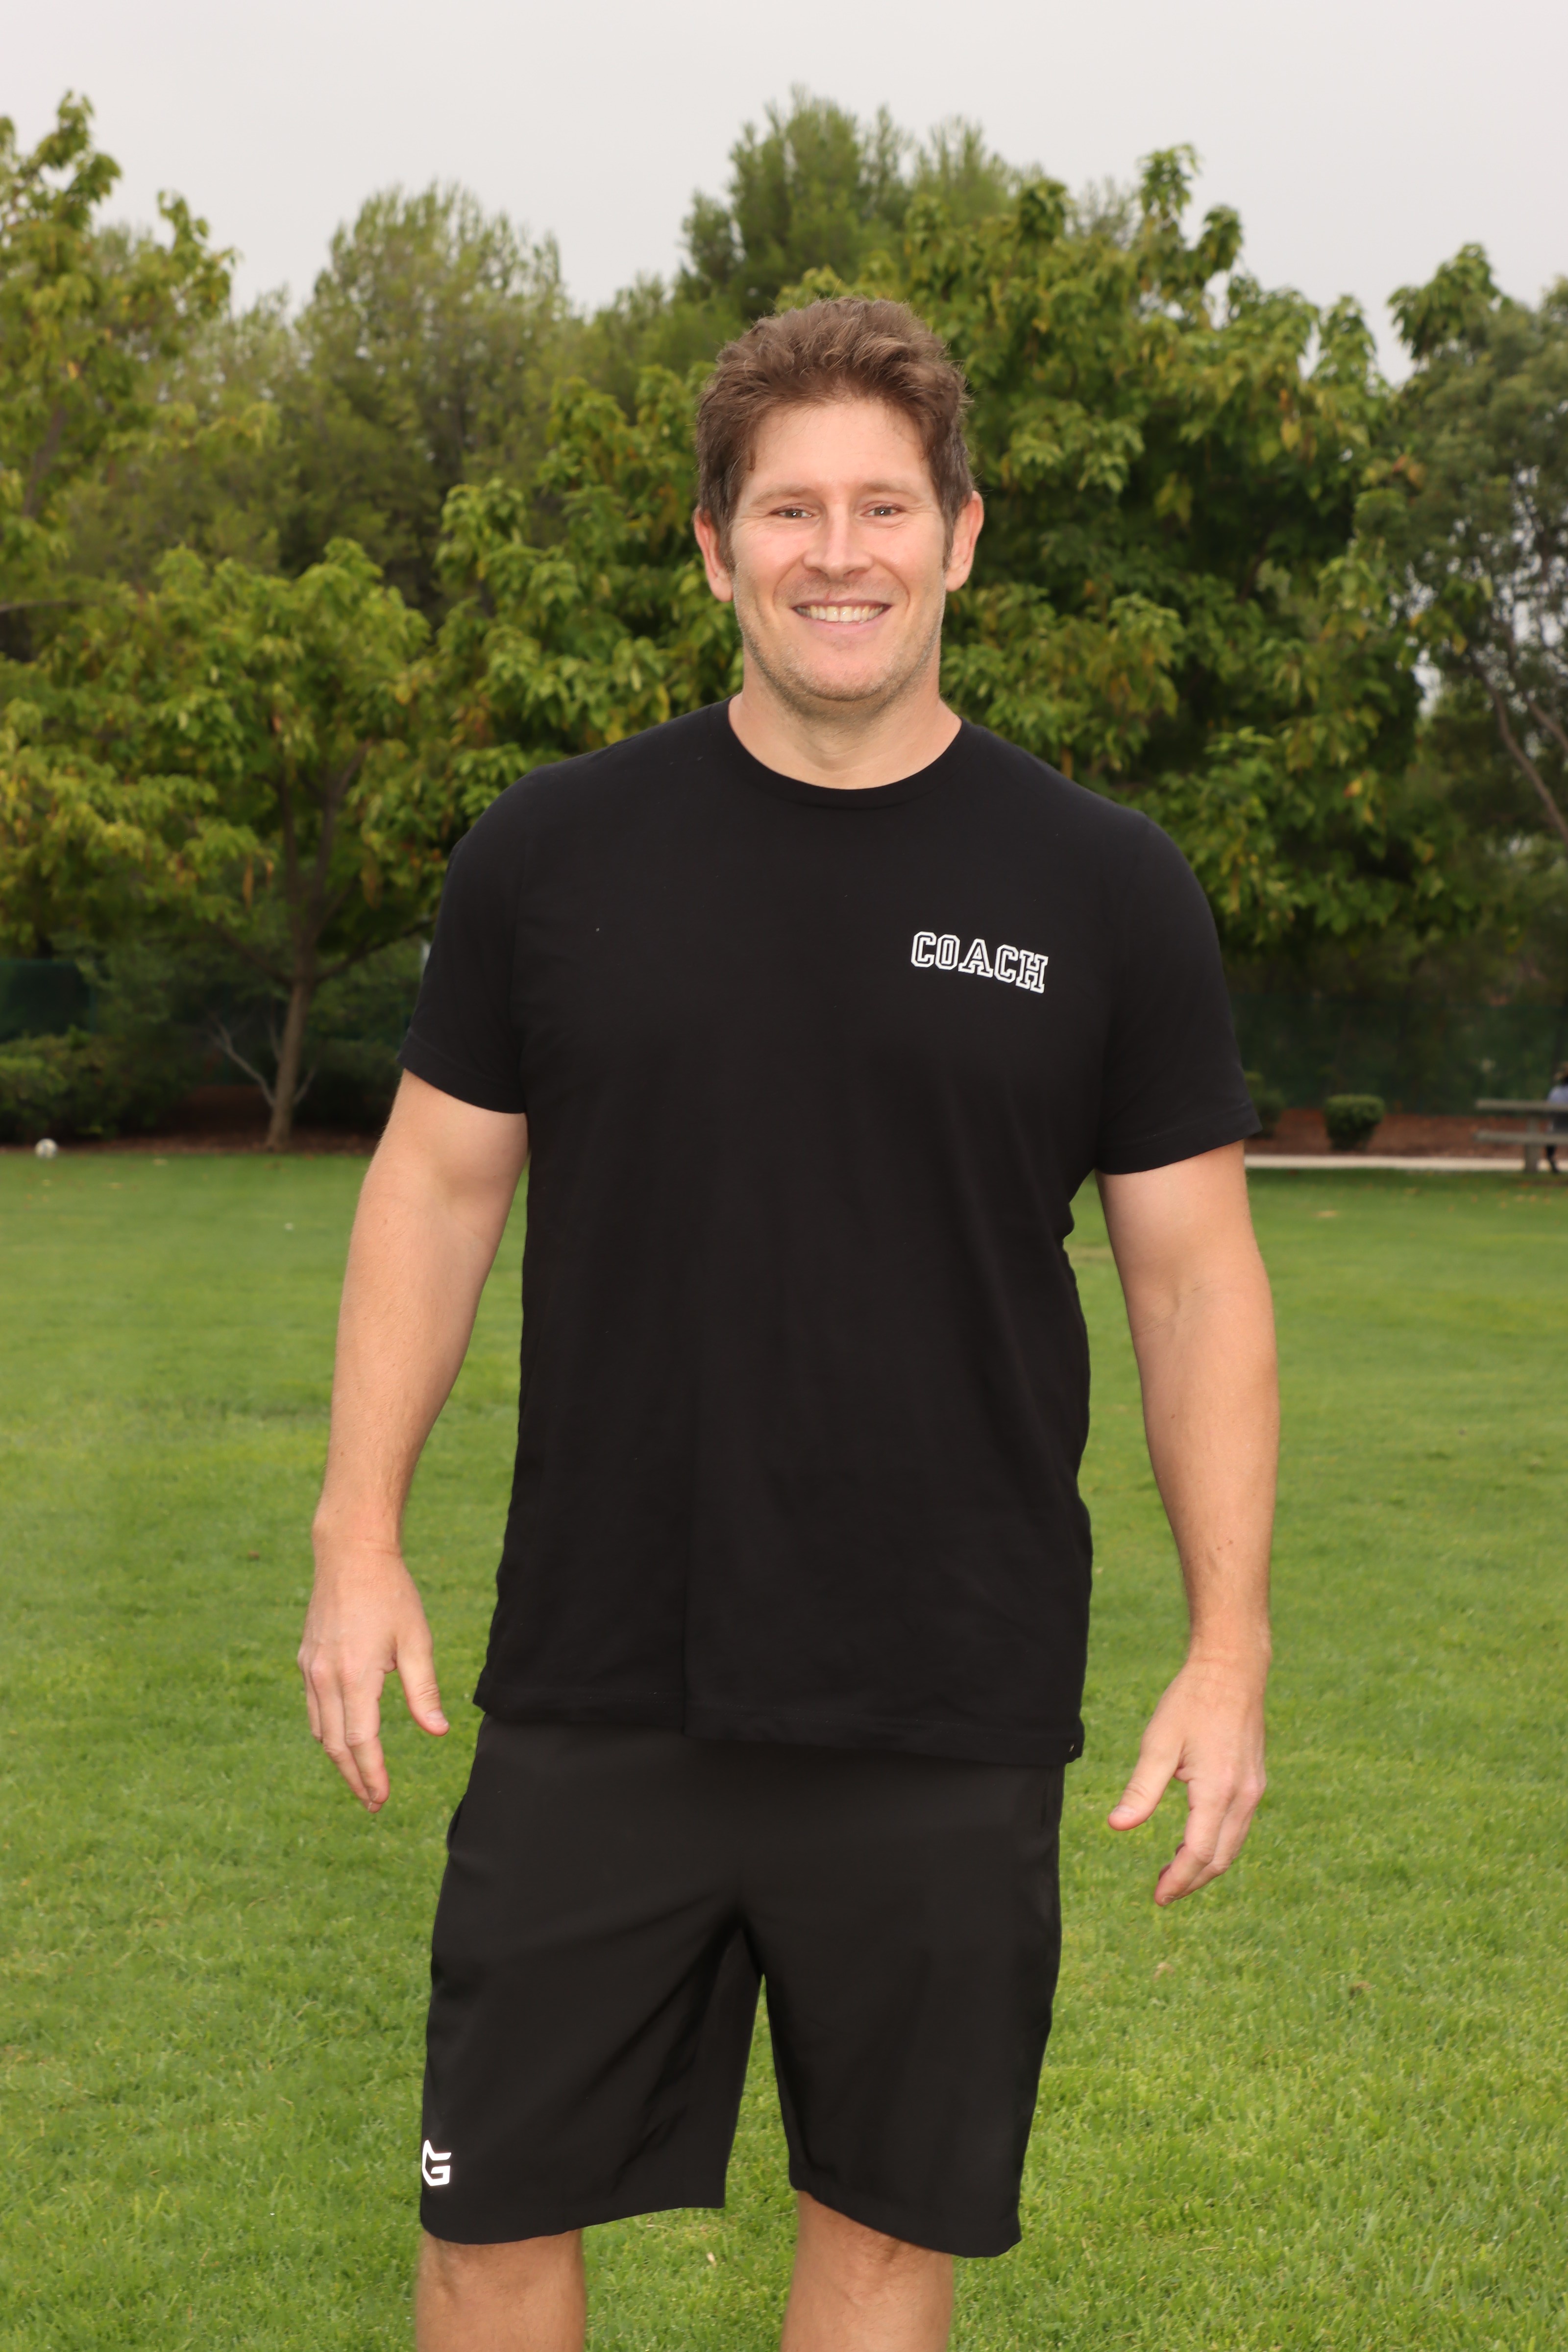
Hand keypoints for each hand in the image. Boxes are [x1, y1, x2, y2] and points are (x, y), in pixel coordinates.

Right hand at [298, 1543, 447, 1810]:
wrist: (349, 1553)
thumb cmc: (390, 1593)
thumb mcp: (416, 1639)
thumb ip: (423, 1689)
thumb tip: (438, 1732)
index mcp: (354, 1676)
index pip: (361, 1742)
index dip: (372, 1775)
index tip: (382, 1799)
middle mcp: (324, 1678)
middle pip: (335, 1745)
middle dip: (354, 1778)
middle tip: (372, 1802)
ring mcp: (310, 1670)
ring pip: (321, 1730)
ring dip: (339, 1759)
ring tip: (361, 1777)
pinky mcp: (306, 1660)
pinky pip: (314, 1708)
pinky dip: (328, 1731)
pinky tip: (344, 1737)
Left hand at [1108, 1654, 1266, 1904]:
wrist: (1232, 1670)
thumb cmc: (1191, 1702)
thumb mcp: (1159, 1743)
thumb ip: (1141, 1790)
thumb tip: (1117, 1826)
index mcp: (1218, 1791)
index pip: (1198, 1853)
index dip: (1177, 1880)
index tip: (1157, 1897)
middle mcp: (1243, 1797)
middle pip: (1219, 1858)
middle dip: (1191, 1881)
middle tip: (1162, 1892)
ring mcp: (1254, 1791)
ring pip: (1232, 1846)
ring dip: (1205, 1865)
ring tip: (1174, 1872)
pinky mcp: (1255, 1782)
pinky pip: (1238, 1828)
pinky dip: (1218, 1844)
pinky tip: (1194, 1840)